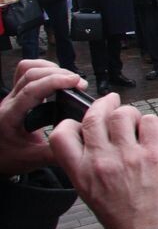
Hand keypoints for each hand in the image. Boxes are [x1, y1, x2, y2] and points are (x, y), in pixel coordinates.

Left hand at [0, 60, 86, 176]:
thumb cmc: (7, 158)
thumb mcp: (32, 159)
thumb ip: (55, 153)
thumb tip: (79, 144)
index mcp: (10, 116)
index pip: (32, 89)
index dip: (55, 81)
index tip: (75, 82)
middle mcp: (9, 102)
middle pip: (31, 73)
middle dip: (58, 73)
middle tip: (78, 83)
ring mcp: (12, 97)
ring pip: (27, 69)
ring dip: (51, 69)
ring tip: (68, 78)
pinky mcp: (18, 95)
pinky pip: (27, 72)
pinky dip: (44, 70)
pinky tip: (56, 78)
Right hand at [49, 93, 157, 228]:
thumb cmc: (126, 220)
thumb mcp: (92, 195)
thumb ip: (90, 168)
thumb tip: (99, 143)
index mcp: (81, 173)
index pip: (60, 135)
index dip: (71, 123)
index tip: (82, 122)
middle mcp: (101, 161)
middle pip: (94, 116)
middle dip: (104, 104)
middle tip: (112, 101)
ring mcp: (128, 155)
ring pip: (123, 114)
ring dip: (130, 114)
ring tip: (137, 123)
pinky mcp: (154, 154)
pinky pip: (151, 121)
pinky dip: (152, 123)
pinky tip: (153, 134)